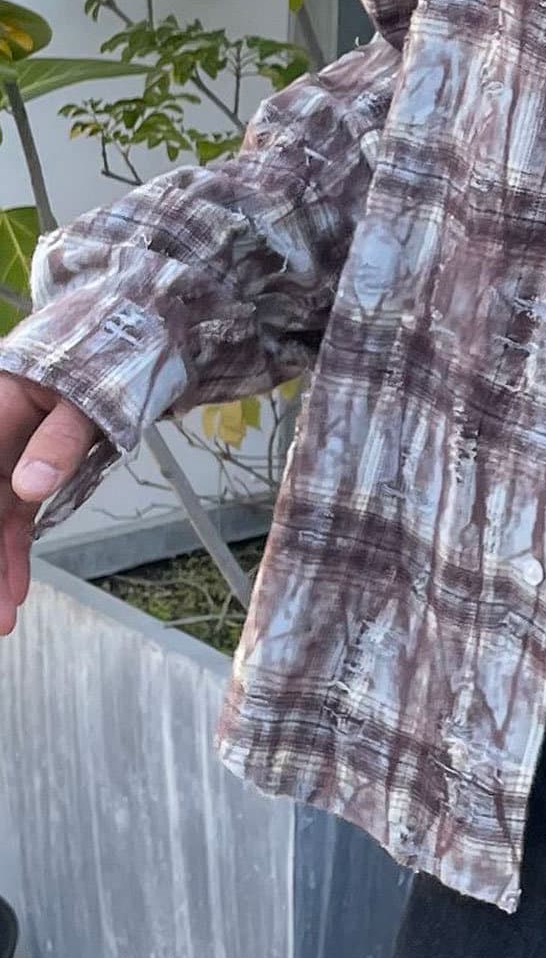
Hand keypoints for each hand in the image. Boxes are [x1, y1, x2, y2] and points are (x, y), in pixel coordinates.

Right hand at [0, 373, 102, 634]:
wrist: (121, 338)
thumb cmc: (101, 360)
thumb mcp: (85, 394)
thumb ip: (58, 440)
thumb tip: (29, 487)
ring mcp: (5, 459)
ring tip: (3, 620)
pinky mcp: (25, 471)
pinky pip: (12, 517)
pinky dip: (12, 552)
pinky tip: (15, 589)